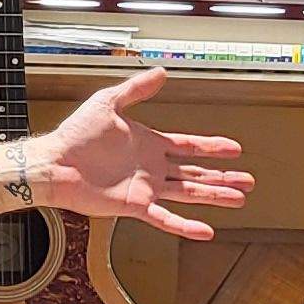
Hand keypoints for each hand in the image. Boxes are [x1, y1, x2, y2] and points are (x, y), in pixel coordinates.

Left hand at [24, 67, 254, 239]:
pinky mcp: (134, 205)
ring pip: (189, 194)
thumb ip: (136, 89)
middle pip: (196, 173)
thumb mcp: (109, 102)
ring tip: (239, 199)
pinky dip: (185, 225)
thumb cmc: (76, 134)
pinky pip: (165, 218)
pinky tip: (206, 230)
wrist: (55, 162)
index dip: (213, 148)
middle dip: (223, 177)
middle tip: (248, 181)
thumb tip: (161, 72)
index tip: (235, 150)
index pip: (189, 146)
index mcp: (149, 144)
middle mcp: (152, 168)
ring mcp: (145, 188)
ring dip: (214, 196)